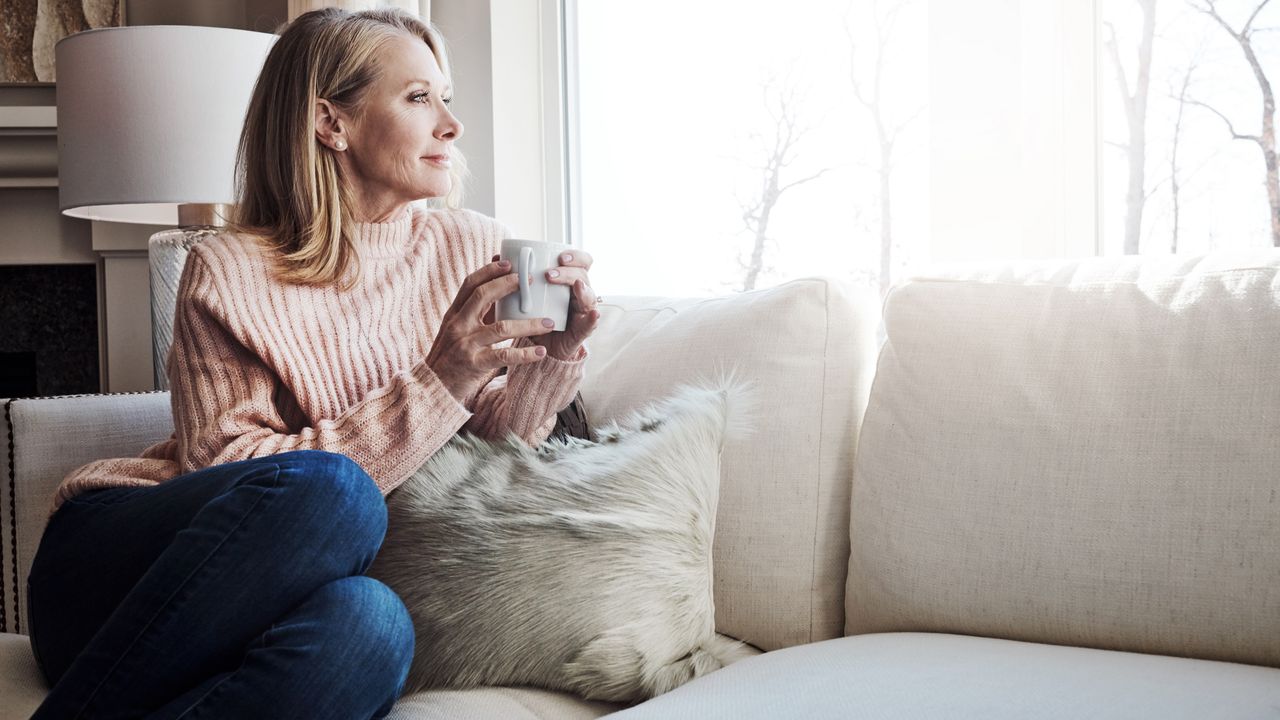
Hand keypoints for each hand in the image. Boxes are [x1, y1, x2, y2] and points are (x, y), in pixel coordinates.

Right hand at [427, 259, 558, 405]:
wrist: (433, 388)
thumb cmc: (450, 357)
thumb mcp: (457, 330)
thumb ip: (475, 313)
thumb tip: (499, 290)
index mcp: (454, 314)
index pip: (469, 284)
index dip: (489, 271)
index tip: (508, 262)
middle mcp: (458, 325)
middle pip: (482, 296)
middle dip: (508, 285)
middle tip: (531, 281)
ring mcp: (465, 344)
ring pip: (500, 328)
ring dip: (528, 324)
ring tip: (549, 322)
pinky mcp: (474, 364)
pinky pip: (503, 356)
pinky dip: (524, 354)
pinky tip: (541, 352)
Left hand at [523, 249, 600, 360]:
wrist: (539, 348)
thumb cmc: (534, 318)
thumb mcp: (526, 296)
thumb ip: (516, 278)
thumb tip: (498, 258)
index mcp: (569, 282)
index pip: (580, 261)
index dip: (575, 256)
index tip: (559, 256)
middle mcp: (580, 293)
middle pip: (583, 275)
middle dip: (569, 272)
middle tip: (550, 274)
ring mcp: (583, 311)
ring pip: (589, 295)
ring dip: (582, 289)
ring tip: (575, 286)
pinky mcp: (582, 330)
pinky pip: (591, 324)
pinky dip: (593, 318)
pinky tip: (594, 314)